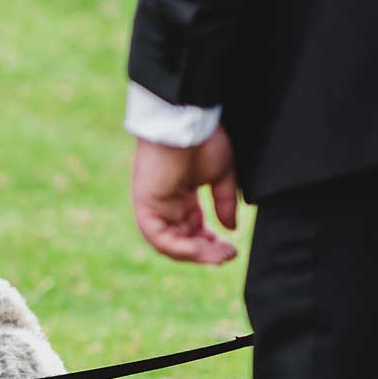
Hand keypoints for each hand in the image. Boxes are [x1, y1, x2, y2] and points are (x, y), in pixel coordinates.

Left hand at [130, 127, 239, 264]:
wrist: (187, 122)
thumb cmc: (204, 141)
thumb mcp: (222, 176)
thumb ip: (224, 203)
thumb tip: (231, 229)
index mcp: (181, 199)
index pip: (192, 231)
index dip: (211, 243)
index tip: (230, 248)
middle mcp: (166, 206)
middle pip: (181, 241)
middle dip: (205, 252)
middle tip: (228, 256)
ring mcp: (154, 206)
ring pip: (170, 244)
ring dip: (195, 254)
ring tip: (219, 256)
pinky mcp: (145, 206)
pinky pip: (159, 237)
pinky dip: (180, 247)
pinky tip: (200, 249)